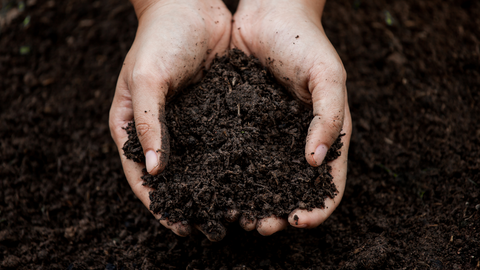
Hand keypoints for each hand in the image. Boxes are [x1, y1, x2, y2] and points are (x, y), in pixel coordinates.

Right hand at [109, 0, 230, 240]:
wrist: (191, 5)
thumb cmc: (159, 38)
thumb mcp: (147, 78)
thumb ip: (148, 123)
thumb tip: (156, 170)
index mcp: (132, 125)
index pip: (141, 175)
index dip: (159, 204)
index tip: (179, 226)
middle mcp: (160, 129)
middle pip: (172, 176)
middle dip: (189, 202)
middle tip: (210, 227)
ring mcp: (187, 122)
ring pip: (199, 164)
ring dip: (213, 187)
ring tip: (233, 211)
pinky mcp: (212, 112)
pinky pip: (220, 143)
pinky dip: (230, 162)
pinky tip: (248, 178)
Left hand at [231, 0, 351, 234]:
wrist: (270, 12)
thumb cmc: (306, 42)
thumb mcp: (328, 76)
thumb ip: (329, 117)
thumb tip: (316, 162)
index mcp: (326, 134)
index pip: (329, 183)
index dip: (318, 207)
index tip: (298, 220)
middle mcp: (297, 140)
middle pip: (292, 188)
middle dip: (279, 211)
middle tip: (260, 226)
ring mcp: (270, 134)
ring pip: (263, 177)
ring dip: (253, 200)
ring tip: (237, 214)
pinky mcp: (244, 123)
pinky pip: (239, 154)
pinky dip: (232, 174)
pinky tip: (218, 185)